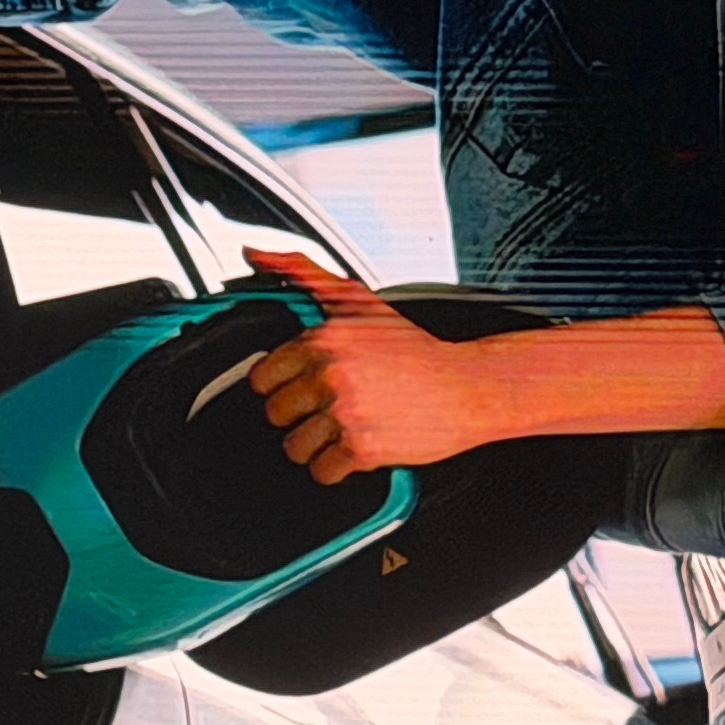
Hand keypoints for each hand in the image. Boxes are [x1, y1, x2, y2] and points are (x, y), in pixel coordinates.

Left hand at [243, 251, 495, 481]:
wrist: (469, 386)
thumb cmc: (414, 350)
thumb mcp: (358, 302)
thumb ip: (303, 274)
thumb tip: (254, 253)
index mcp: (323, 340)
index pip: (262, 379)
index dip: (285, 385)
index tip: (309, 385)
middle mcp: (331, 374)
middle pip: (276, 414)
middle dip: (302, 415)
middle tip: (337, 405)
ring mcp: (346, 412)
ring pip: (294, 446)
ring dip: (317, 444)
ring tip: (349, 426)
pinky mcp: (362, 448)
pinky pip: (321, 471)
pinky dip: (338, 468)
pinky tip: (359, 447)